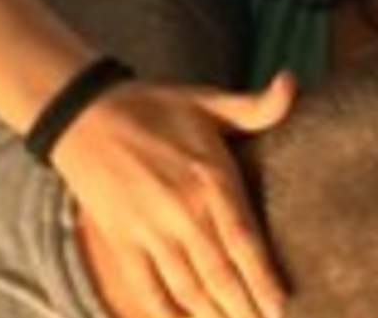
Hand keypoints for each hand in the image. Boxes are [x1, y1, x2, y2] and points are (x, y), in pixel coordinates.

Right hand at [52, 72, 295, 317]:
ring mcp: (148, 231)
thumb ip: (256, 106)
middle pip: (221, 274)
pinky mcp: (121, 243)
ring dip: (214, 316)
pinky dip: (167, 315)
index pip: (245, 241)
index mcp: (210, 178)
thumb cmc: (157, 108)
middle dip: (246, 308)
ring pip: (188, 289)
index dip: (264, 279)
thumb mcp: (209, 101)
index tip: (284, 306)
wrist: (85, 114)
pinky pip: (147, 290)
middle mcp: (182, 211)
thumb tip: (292, 83)